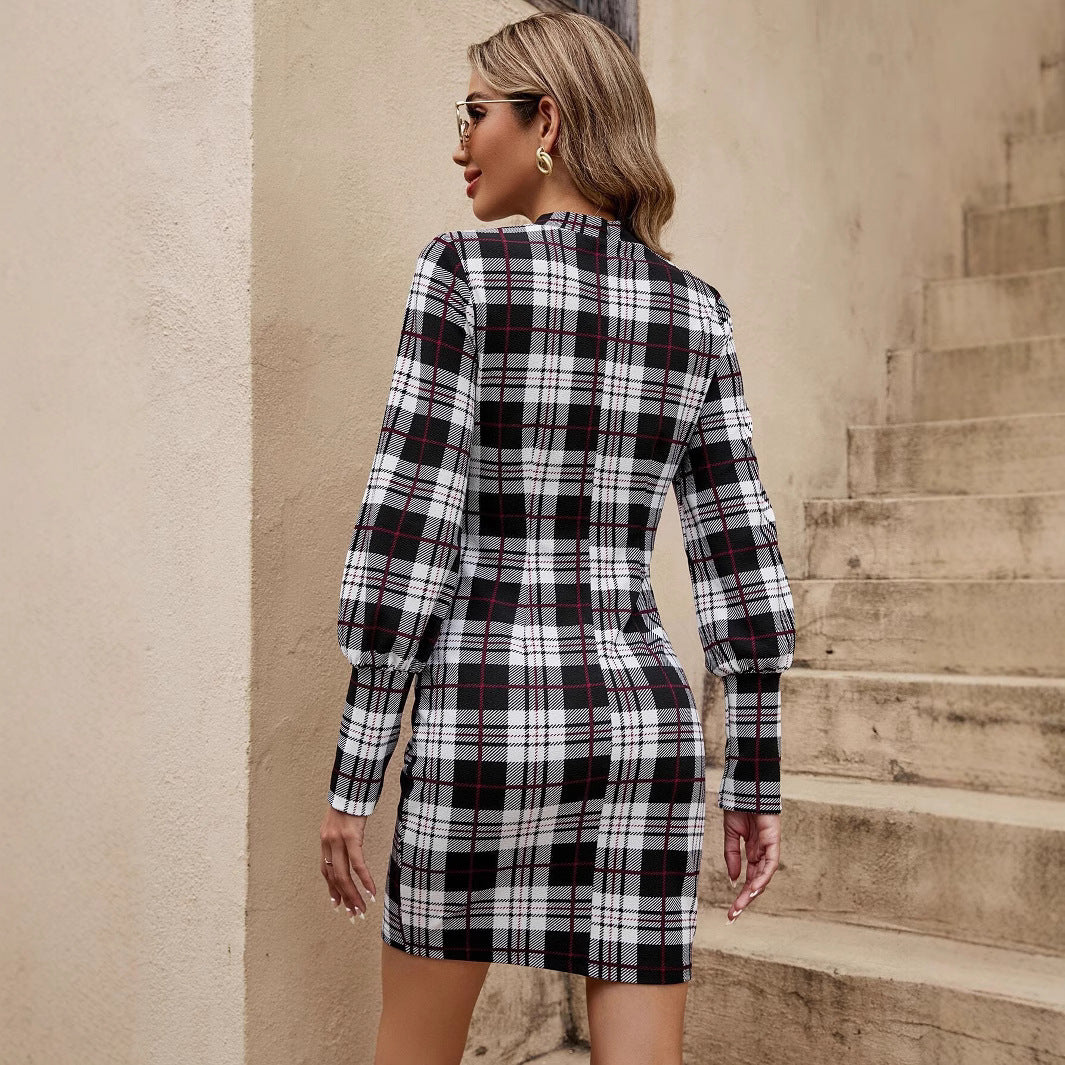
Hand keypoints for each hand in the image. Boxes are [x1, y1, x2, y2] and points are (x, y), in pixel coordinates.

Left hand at [320, 805, 376, 921]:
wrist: (351, 784)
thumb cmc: (349, 802)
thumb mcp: (340, 822)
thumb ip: (340, 837)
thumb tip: (348, 849)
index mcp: (325, 841)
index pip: (326, 871)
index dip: (332, 889)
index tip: (338, 905)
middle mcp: (329, 843)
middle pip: (335, 877)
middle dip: (345, 898)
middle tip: (354, 915)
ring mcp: (339, 841)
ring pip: (344, 875)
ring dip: (354, 895)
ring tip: (362, 909)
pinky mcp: (352, 837)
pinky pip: (358, 864)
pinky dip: (364, 879)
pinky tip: (371, 891)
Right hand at [722, 810, 779, 921]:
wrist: (746, 787)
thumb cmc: (739, 807)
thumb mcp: (731, 835)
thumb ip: (732, 856)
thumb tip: (734, 880)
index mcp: (753, 851)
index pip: (748, 878)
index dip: (741, 894)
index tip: (731, 910)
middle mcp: (762, 853)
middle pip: (756, 882)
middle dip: (745, 900)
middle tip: (733, 916)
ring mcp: (769, 847)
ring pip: (763, 876)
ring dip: (753, 892)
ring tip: (741, 906)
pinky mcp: (773, 840)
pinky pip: (770, 863)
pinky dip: (763, 876)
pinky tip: (754, 887)